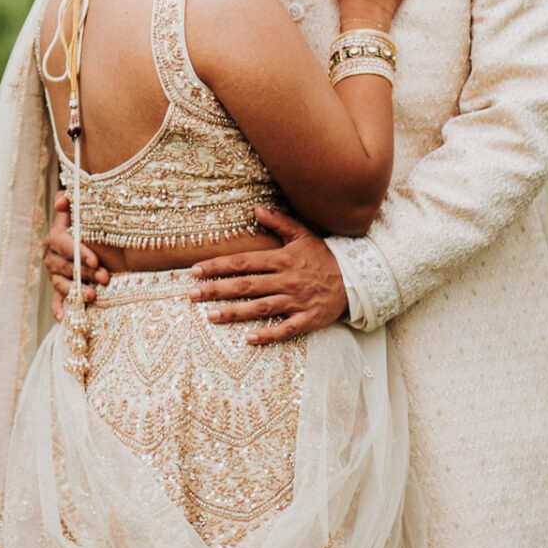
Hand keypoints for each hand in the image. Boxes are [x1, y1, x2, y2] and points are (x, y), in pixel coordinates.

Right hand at [42, 192, 108, 321]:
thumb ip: (72, 201)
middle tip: (105, 277)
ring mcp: (55, 275)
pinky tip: (65, 319)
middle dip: (85, 273)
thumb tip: (61, 201)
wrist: (99, 242)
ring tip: (93, 296)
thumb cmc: (90, 224)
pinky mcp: (60, 290)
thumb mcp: (83, 210)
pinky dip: (60, 310)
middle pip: (66, 267)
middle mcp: (52, 257)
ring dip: (77, 291)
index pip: (64, 244)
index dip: (79, 253)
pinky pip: (56, 301)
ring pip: (62, 284)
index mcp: (55, 237)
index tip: (96, 261)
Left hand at [186, 206, 348, 343]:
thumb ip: (278, 222)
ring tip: (209, 316)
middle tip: (191, 295)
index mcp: (282, 259)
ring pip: (260, 307)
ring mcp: (296, 300)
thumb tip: (256, 209)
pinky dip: (267, 334)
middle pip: (246, 285)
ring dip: (234, 312)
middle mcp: (286, 280)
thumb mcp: (302, 235)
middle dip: (216, 289)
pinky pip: (285, 328)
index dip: (218, 266)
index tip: (196, 271)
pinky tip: (248, 339)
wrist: (355, 278)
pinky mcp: (306, 319)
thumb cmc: (324, 256)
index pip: (243, 262)